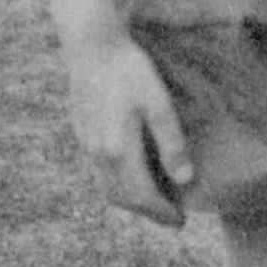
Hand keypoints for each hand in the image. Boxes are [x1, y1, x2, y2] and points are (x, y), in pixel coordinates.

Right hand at [66, 32, 194, 228]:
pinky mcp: (82, 133)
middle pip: (122, 198)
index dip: (162, 213)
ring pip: (107, 188)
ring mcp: (87, 144)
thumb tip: (185, 180)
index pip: (142, 197)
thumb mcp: (159, 103)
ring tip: (154, 199)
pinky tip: (132, 172)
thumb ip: (171, 143)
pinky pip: (99, 172)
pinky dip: (118, 183)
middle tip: (170, 216)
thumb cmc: (130, 70)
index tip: (181, 221)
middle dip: (147, 212)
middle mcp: (99, 154)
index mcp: (118, 150)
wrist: (91, 45)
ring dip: (130, 200)